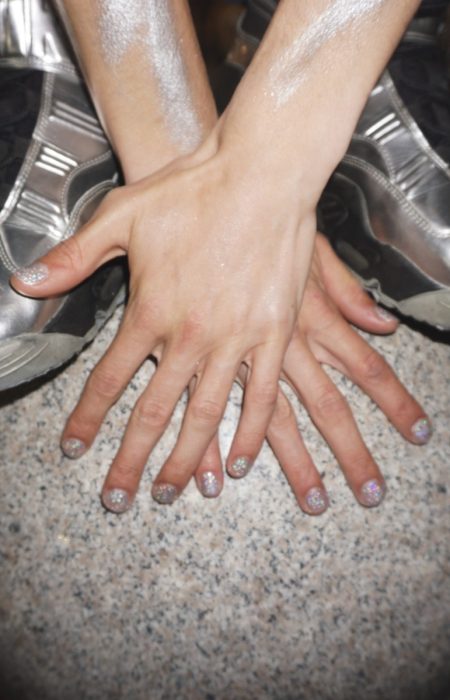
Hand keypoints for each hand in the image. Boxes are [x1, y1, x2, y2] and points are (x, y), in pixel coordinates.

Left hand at [11, 140, 315, 508]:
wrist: (260, 175)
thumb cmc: (192, 191)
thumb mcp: (120, 216)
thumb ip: (72, 257)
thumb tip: (24, 281)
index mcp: (150, 311)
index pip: (109, 380)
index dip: (87, 419)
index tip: (73, 449)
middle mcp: (190, 336)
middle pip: (153, 413)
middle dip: (130, 461)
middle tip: (118, 499)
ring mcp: (235, 339)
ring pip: (206, 416)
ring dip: (184, 461)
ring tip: (169, 493)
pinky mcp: (273, 336)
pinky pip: (261, 397)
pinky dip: (247, 434)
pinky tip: (235, 462)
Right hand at [193, 235, 430, 512]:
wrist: (200, 206)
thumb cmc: (259, 223)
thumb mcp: (314, 248)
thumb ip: (347, 290)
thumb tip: (383, 323)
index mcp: (318, 319)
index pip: (369, 369)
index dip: (397, 403)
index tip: (419, 435)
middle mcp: (288, 346)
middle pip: (331, 410)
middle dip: (355, 454)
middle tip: (374, 495)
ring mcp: (245, 355)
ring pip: (276, 422)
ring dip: (297, 465)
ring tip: (316, 502)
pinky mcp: (203, 356)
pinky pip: (212, 411)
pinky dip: (218, 447)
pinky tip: (219, 480)